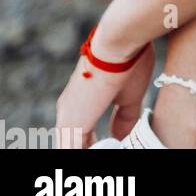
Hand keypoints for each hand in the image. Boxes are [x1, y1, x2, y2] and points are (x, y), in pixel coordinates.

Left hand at [56, 25, 154, 148]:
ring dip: (95, 150)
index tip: (115, 147)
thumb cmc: (128, 60)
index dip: (96, 145)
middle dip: (95, 148)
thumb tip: (121, 135)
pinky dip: (92, 154)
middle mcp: (67, 111)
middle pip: (75, 144)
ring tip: (114, 152)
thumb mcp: (129, 95)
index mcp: (79, 103)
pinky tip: (110, 152)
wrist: (119, 41)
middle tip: (114, 150)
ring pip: (73, 148)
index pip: (81, 136)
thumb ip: (124, 117)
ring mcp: (67, 118)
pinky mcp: (71, 124)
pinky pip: (75, 152)